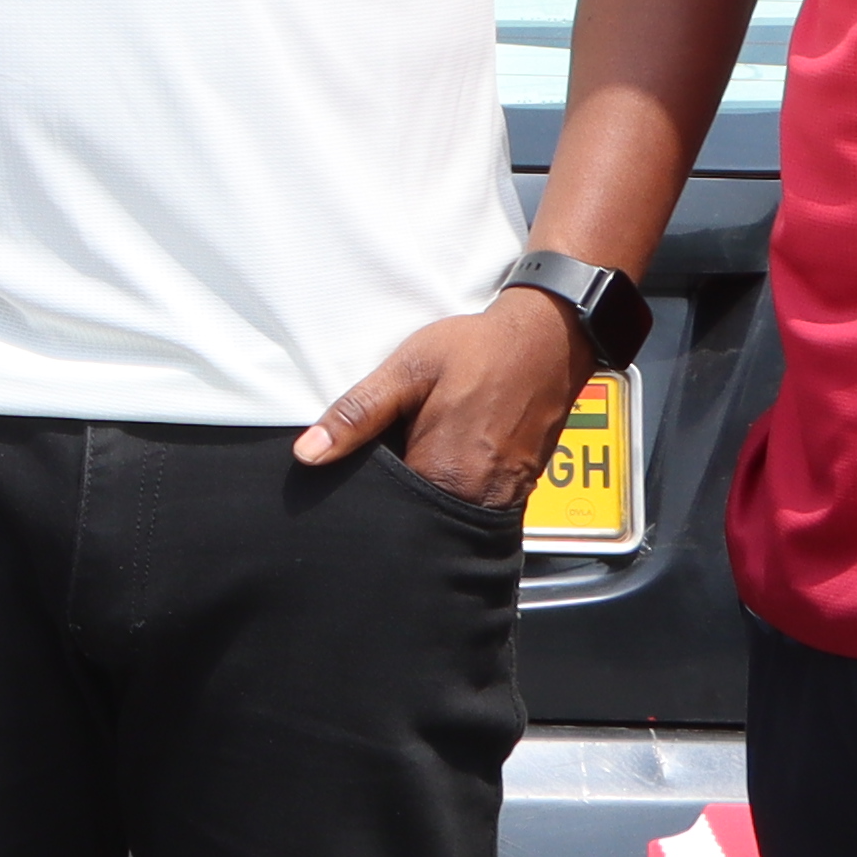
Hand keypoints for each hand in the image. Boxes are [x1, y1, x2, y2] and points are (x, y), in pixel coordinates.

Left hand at [296, 292, 589, 514]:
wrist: (549, 339)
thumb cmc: (478, 350)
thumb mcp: (408, 371)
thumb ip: (358, 414)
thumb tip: (307, 454)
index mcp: (442, 475)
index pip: (385, 509)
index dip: (366, 493)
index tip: (359, 470)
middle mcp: (475, 498)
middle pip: (416, 517)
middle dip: (396, 497)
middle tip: (395, 450)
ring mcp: (502, 499)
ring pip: (444, 513)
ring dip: (426, 492)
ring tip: (422, 449)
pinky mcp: (518, 491)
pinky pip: (473, 505)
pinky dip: (455, 489)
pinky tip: (449, 454)